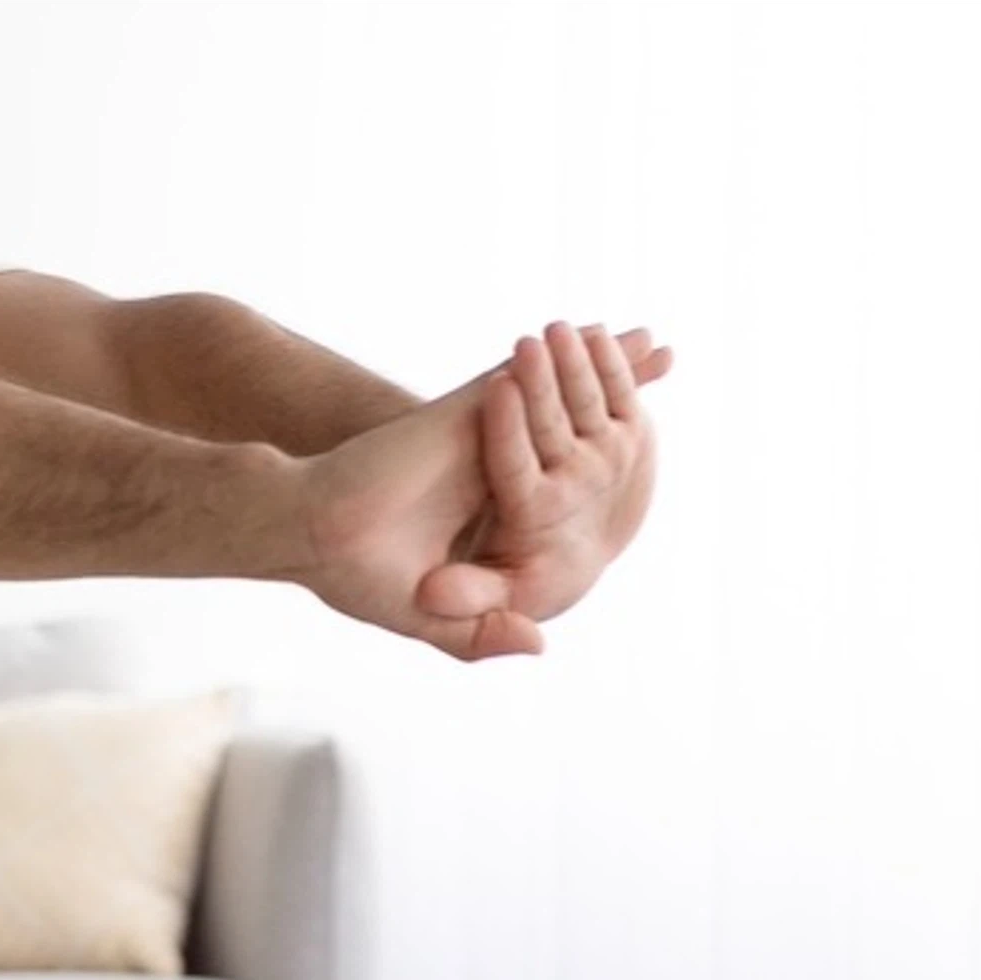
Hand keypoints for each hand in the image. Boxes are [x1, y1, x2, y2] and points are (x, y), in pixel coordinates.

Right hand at [298, 322, 669, 660]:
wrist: (317, 537)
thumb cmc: (358, 578)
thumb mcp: (432, 615)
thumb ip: (482, 628)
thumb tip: (541, 645)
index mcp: (487, 515)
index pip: (553, 484)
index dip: (594, 463)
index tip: (631, 452)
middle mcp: (493, 470)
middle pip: (570, 425)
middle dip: (617, 393)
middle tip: (664, 360)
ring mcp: (484, 437)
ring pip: (558, 393)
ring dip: (609, 364)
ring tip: (657, 340)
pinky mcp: (470, 412)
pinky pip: (530, 375)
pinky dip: (571, 355)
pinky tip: (611, 333)